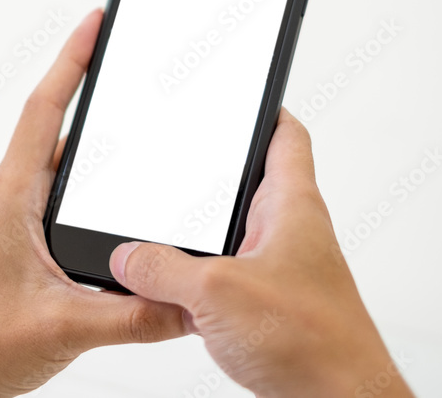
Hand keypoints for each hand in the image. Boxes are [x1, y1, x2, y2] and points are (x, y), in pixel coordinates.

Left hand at [0, 10, 186, 397]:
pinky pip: (64, 185)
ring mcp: (20, 213)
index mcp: (15, 196)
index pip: (45, 110)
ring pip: (61, 154)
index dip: (71, 60)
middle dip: (86, 77)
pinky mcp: (29, 234)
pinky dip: (92, 170)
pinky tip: (120, 180)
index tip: (96, 21)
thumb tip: (188, 302)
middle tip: (124, 48)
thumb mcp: (65, 327)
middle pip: (54, 117)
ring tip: (131, 105)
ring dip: (91, 125)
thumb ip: (132, 316)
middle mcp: (15, 194)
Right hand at [109, 110, 414, 397]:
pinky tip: (174, 292)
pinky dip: (201, 279)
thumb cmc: (315, 344)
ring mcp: (282, 270)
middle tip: (176, 164)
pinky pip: (229, 277)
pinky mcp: (271, 306)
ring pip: (234, 235)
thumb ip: (162, 269)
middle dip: (210, 177)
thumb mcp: (216, 293)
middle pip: (250, 184)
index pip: (286, 136)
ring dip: (201, 235)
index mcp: (291, 207)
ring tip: (160, 232)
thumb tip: (127, 256)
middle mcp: (290, 233)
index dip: (262, 110)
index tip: (237, 96)